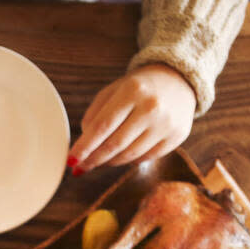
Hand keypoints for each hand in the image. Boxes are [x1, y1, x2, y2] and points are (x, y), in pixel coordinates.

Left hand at [68, 64, 195, 173]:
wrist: (179, 80)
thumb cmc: (138, 88)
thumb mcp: (113, 91)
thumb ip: (94, 115)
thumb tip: (83, 146)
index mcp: (132, 91)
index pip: (102, 126)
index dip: (84, 147)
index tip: (70, 161)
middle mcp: (151, 107)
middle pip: (114, 145)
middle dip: (93, 160)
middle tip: (80, 168)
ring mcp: (166, 124)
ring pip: (128, 156)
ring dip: (108, 162)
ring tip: (98, 161)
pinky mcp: (176, 137)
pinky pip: (144, 158)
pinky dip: (128, 161)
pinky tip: (120, 156)